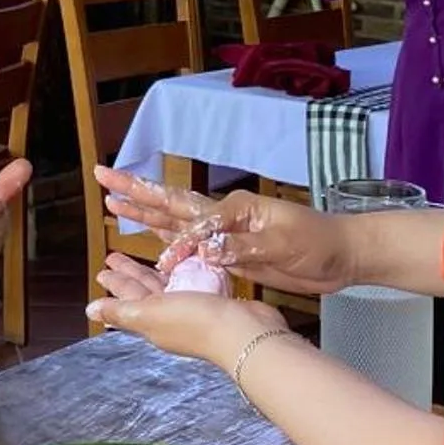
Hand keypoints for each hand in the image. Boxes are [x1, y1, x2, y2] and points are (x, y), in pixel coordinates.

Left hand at [88, 251, 288, 365]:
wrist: (246, 333)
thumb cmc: (197, 323)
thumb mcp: (151, 313)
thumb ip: (121, 311)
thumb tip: (89, 311)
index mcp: (151, 322)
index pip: (127, 299)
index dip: (114, 285)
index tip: (102, 270)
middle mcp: (169, 318)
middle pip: (143, 292)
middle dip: (129, 276)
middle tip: (114, 258)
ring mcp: (191, 312)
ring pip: (165, 288)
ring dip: (150, 274)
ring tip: (142, 259)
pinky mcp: (212, 303)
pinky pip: (189, 285)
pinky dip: (180, 275)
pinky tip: (181, 266)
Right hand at [96, 166, 354, 296]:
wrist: (341, 254)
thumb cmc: (319, 242)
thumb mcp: (284, 242)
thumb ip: (245, 246)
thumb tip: (207, 251)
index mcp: (235, 208)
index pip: (195, 224)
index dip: (177, 246)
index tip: (165, 269)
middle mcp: (223, 215)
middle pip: (171, 203)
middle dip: (136, 191)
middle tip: (102, 175)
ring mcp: (224, 232)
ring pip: (174, 220)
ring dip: (143, 212)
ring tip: (112, 202)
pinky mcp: (229, 250)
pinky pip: (189, 244)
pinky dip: (166, 240)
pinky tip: (148, 237)